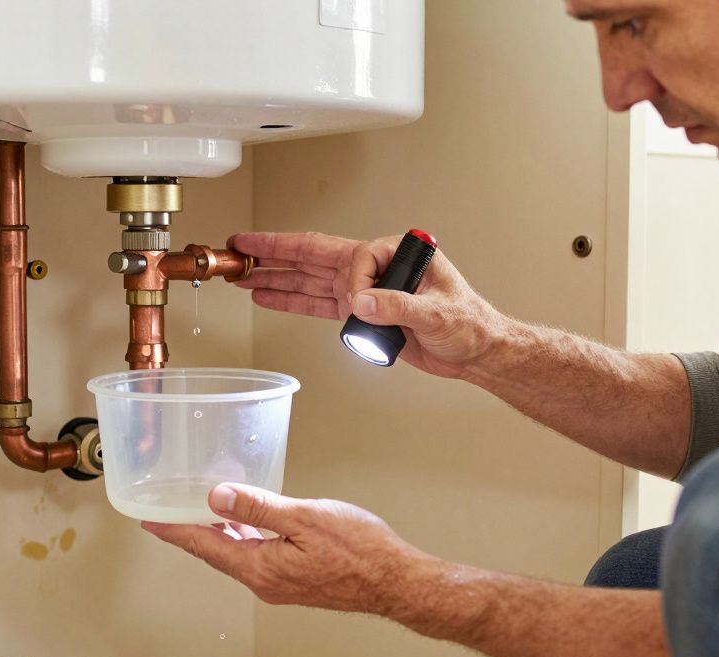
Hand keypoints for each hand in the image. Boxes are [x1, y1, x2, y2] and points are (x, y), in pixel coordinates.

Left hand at [141, 482, 424, 613]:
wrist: (395, 581)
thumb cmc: (360, 551)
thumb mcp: (304, 518)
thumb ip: (258, 507)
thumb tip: (217, 498)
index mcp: (260, 567)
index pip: (205, 547)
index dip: (175, 531)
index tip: (149, 521)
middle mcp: (265, 581)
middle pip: (216, 552)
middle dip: (191, 532)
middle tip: (168, 513)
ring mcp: (281, 583)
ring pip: (238, 554)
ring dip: (219, 534)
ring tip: (202, 512)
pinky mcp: (297, 579)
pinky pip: (259, 555)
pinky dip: (245, 537)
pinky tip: (249, 523)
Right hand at [228, 232, 508, 378]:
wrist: (475, 350)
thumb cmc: (469, 323)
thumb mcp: (437, 313)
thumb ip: (397, 305)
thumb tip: (361, 300)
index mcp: (396, 252)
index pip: (353, 258)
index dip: (349, 283)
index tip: (358, 306)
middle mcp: (376, 266)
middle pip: (316, 255)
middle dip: (276, 252)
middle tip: (243, 246)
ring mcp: (366, 288)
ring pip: (311, 278)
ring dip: (277, 278)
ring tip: (244, 274)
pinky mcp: (362, 311)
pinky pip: (319, 303)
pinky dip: (292, 300)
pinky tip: (269, 296)